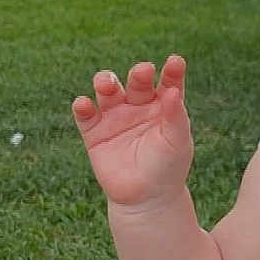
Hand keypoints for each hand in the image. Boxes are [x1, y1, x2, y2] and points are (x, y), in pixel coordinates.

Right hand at [72, 55, 192, 208]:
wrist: (146, 198)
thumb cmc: (168, 167)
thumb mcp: (177, 141)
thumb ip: (176, 116)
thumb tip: (173, 90)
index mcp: (163, 106)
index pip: (168, 83)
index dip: (171, 72)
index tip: (176, 62)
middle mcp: (138, 106)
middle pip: (137, 83)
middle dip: (138, 75)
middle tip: (142, 71)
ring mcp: (115, 117)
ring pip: (107, 92)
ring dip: (106, 83)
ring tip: (108, 84)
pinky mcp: (94, 132)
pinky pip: (85, 115)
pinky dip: (82, 107)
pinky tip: (84, 104)